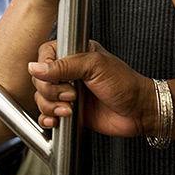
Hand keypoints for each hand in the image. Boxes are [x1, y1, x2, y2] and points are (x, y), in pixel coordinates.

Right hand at [28, 39, 155, 137]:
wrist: (139, 112)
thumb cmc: (126, 85)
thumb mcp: (96, 67)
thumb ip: (64, 66)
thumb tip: (35, 67)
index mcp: (77, 54)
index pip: (45, 54)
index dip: (44, 68)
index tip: (54, 77)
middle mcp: (70, 72)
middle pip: (40, 79)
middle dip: (50, 91)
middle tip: (71, 95)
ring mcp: (68, 92)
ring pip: (41, 98)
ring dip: (51, 107)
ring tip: (71, 109)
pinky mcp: (69, 111)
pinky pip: (47, 115)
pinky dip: (48, 119)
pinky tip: (58, 120)